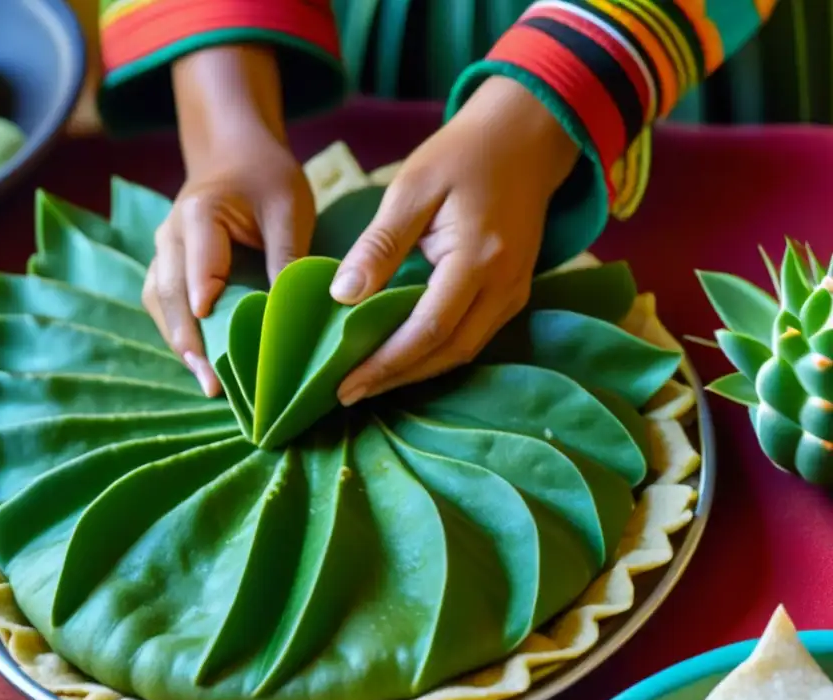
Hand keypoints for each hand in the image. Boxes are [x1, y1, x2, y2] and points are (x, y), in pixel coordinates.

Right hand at [144, 46, 314, 396]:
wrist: (235, 154)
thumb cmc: (267, 179)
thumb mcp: (289, 209)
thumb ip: (288, 256)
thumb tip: (294, 314)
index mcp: (201, 215)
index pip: (199, 267)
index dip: (204, 304)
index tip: (212, 340)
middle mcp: (170, 236)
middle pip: (170, 295)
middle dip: (190, 341)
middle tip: (213, 384)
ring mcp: (163, 254)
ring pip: (160, 305)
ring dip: (182, 345)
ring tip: (209, 385)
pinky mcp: (167, 269)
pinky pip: (166, 307)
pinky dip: (182, 336)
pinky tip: (205, 366)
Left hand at [330, 76, 580, 405]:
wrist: (526, 137)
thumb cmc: (462, 155)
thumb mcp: (412, 188)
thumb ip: (379, 245)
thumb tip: (341, 296)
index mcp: (478, 258)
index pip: (427, 329)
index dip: (384, 363)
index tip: (342, 384)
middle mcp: (504, 287)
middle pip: (447, 353)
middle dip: (395, 379)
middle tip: (346, 394)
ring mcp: (514, 294)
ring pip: (463, 352)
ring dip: (415, 372)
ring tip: (367, 383)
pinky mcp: (513, 294)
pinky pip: (473, 338)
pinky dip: (435, 354)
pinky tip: (401, 357)